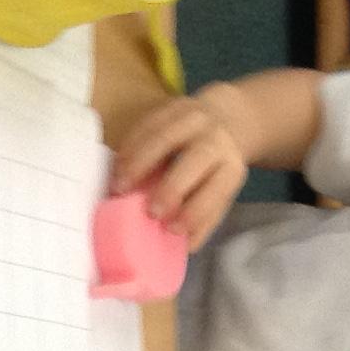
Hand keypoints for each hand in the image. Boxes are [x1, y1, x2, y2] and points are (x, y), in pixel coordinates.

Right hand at [110, 85, 249, 248]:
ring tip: (119, 186)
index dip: (195, 210)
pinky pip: (148, 122)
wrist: (227, 118)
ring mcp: (195, 118)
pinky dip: (130, 145)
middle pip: (195, 159)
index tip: (172, 229)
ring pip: (165, 135)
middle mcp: (216, 139)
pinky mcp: (173, 105)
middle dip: (171, 187)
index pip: (216, 189)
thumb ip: (204, 217)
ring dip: (138, 162)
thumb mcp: (221, 192)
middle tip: (148, 210)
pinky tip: (118, 165)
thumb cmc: (217, 167)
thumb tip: (184, 245)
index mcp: (230, 166)